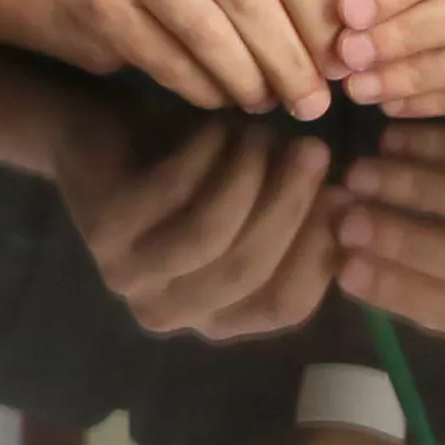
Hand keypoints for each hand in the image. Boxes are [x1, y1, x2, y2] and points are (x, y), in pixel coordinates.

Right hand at [51, 0, 341, 118]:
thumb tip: (343, 47)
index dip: (321, 16)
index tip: (340, 61)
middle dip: (291, 61)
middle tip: (313, 102)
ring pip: (210, 33)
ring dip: (250, 81)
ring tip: (266, 102)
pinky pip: (169, 60)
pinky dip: (205, 89)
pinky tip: (220, 96)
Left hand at [55, 100, 338, 341]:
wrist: (96, 136)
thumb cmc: (189, 171)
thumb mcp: (254, 200)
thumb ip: (298, 218)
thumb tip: (348, 208)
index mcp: (216, 318)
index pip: (284, 306)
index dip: (320, 252)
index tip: (347, 196)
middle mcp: (169, 313)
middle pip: (248, 272)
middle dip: (291, 206)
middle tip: (315, 150)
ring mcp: (128, 277)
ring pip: (211, 237)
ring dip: (250, 178)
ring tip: (265, 133)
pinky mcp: (101, 231)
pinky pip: (172, 195)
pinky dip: (206, 156)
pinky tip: (220, 126)